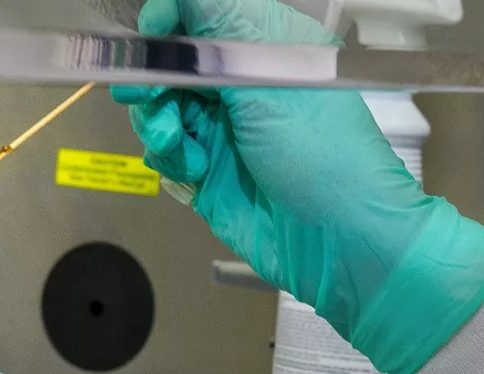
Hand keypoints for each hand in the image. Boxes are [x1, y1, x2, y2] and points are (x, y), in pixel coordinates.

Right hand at [113, 0, 483, 373]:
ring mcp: (223, 129)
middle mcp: (241, 84)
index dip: (169, 20)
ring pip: (160, 108)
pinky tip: (195, 172)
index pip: (200, 14)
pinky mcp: (208, 171)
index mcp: (264, 46)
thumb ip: (216, 29)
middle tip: (145, 97)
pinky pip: (166, 152)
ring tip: (179, 145)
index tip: (149, 35)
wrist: (338, 238)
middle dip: (152, 79)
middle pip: (170, 63)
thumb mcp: (268, 76)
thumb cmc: (321, 153)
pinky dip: (171, 159)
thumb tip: (169, 0)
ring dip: (159, 124)